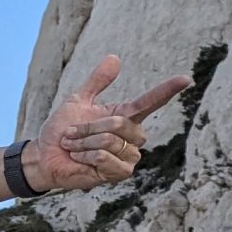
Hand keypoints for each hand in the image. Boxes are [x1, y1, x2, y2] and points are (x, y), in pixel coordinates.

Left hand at [25, 55, 190, 192]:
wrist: (46, 157)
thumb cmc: (62, 131)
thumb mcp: (77, 101)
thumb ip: (97, 81)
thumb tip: (114, 57)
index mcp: (125, 117)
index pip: (150, 102)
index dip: (167, 90)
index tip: (186, 78)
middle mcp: (132, 137)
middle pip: (119, 123)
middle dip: (89, 127)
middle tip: (72, 133)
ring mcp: (129, 156)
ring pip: (109, 141)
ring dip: (83, 142)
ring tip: (74, 147)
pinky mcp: (120, 173)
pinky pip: (104, 157)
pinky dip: (85, 156)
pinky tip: (80, 160)